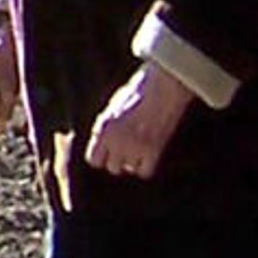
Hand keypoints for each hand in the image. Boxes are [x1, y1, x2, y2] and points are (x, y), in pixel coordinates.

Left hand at [81, 62, 195, 179]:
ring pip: (128, 169)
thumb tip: (107, 140)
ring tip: (141, 149)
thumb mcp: (116, 104)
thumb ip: (109, 125)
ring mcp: (133, 147)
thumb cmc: (141, 88)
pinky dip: (147, 166)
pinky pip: (145, 172)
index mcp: (102, 127)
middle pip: (112, 167)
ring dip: (134, 162)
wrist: (163, 85)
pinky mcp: (153, 150)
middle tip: (129, 149)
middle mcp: (115, 140)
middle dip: (119, 160)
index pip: (93, 160)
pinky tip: (151, 155)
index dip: (103, 157)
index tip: (110, 151)